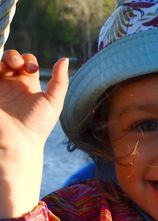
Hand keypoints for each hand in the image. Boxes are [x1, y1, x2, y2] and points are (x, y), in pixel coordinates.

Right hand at [0, 50, 68, 217]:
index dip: (28, 60)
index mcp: (28, 85)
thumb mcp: (53, 101)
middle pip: (10, 59)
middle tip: (19, 66)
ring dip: (3, 59)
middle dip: (13, 56)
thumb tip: (64, 59)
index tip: (32, 69)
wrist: (19, 140)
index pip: (27, 62)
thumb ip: (60, 80)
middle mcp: (12, 84)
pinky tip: (0, 70)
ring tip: (10, 66)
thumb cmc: (38, 124)